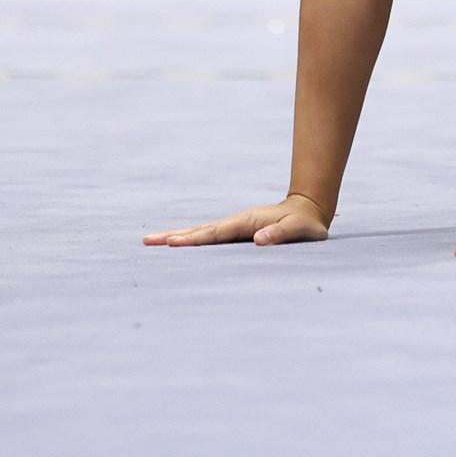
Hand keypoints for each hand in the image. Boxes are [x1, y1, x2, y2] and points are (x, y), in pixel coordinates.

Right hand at [144, 195, 330, 246]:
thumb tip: (259, 240)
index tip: (173, 243)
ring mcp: (234, 226)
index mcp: (247, 222)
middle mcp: (236, 222)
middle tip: (148, 240)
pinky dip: (190, 240)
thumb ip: (282, 235)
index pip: (215, 233)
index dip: (194, 239)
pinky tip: (177, 245)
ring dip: (177, 237)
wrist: (307, 211)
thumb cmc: (306, 225)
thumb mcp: (300, 230)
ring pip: (201, 232)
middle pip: (200, 230)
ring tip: (152, 241)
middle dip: (174, 236)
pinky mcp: (235, 232)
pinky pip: (208, 238)